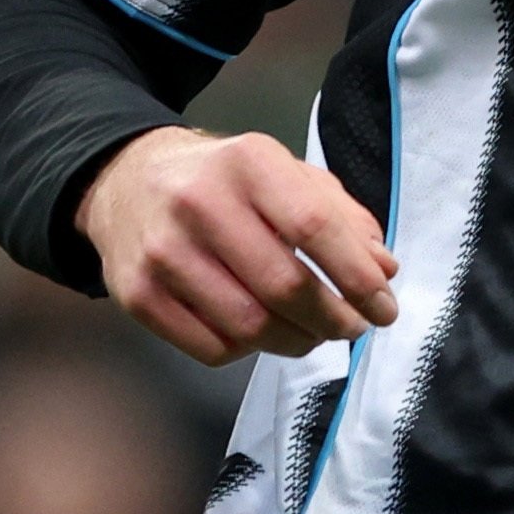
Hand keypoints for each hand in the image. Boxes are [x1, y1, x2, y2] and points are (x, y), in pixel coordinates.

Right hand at [76, 127, 398, 365]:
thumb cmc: (226, 181)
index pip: (314, 226)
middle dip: (333, 318)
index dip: (357, 276)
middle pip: (283, 286)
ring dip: (296, 341)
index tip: (384, 307)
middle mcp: (199, 203)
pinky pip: (212, 348)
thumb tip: (383, 269)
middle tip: (354, 327)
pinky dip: (250, 351)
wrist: (129, 182)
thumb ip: (341, 216)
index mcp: (248, 162)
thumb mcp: (286, 174)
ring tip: (313, 333)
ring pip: (249, 326)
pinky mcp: (137, 296)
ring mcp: (163, 253)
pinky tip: (262, 332)